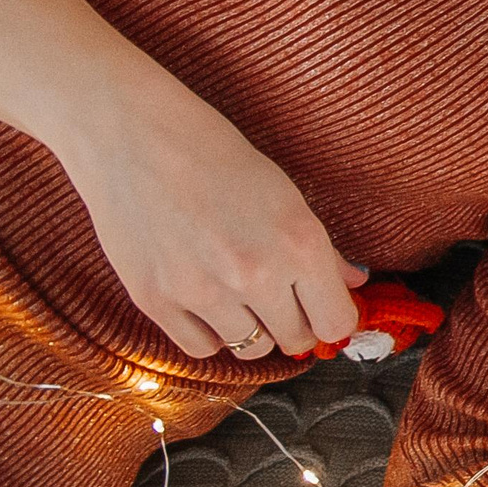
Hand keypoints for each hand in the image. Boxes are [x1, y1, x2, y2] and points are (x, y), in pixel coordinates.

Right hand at [54, 69, 363, 361]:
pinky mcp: (156, 302)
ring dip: (253, 328)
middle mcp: (256, 275)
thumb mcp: (284, 194)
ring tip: (239, 292)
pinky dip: (210, 333)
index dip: (334, 319)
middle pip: (296, 340)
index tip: (323, 310)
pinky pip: (201, 348)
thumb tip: (353, 282)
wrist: (134, 138)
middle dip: (295, 324)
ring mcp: (204, 293)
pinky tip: (207, 302)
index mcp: (299, 243)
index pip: (336, 322)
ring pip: (250, 348)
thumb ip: (322, 249)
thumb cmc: (215, 157)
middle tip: (281, 300)